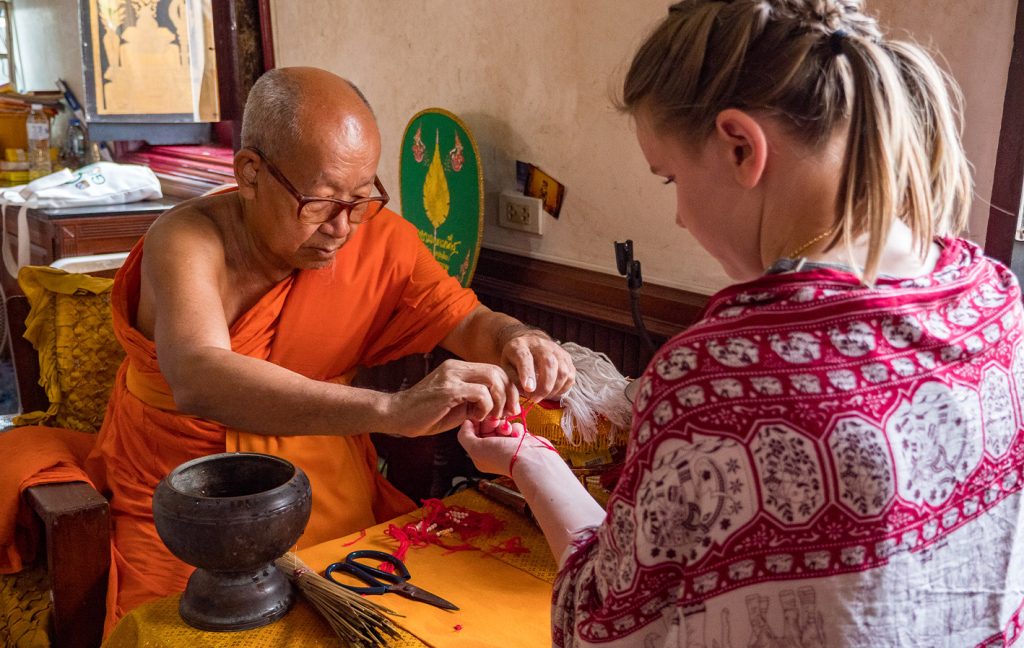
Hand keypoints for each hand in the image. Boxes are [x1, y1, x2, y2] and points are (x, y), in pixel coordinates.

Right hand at [386, 359, 519, 436]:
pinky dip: (486, 407)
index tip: (511, 408)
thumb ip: (476, 401)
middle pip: (497, 371)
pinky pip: (480, 393)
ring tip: (490, 417)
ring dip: (498, 401)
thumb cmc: (426, 415)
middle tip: (508, 414)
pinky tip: (476, 417)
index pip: (494, 370)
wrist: (397, 415)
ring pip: (492, 379)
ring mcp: (452, 376)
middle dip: (509, 394)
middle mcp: (456, 367)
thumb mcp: (457, 405)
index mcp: (459, 369)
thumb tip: (499, 407)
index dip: (508, 388)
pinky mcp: (449, 389)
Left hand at [457, 419, 550, 476]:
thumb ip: (465, 435)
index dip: (476, 423)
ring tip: (508, 431)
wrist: (531, 460)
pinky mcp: (521, 440)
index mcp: (480, 455)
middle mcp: (493, 451)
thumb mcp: (476, 447)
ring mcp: (508, 445)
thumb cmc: (504, 456)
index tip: (480, 418)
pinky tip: (518, 435)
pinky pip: (515, 427)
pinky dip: (516, 428)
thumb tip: (465, 424)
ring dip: (504, 425)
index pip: (473, 433)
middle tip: (495, 422)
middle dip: (491, 422)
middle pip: (487, 428)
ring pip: (501, 426)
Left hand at [500, 332, 574, 400]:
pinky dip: (562, 388)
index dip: (528, 374)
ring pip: (563, 371)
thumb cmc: (515, 359)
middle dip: (544, 386)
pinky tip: (552, 392)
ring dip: (554, 389)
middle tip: (535, 399)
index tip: (529, 389)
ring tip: (543, 396)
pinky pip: (570, 376)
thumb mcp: (506, 367)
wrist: (529, 343)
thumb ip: (513, 380)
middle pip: (549, 363)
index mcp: (520, 345)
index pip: (525, 358)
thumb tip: (527, 393)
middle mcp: (540, 344)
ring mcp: (556, 350)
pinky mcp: (567, 358)